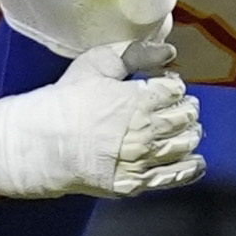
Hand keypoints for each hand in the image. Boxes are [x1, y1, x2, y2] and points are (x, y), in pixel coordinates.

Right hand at [0, 43, 205, 199]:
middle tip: (174, 106)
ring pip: (185, 145)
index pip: (177, 90)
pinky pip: (175, 177)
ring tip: (181, 128)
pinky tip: (194, 160)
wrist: (42, 144)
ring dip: (189, 133)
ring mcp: (143, 161)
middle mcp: (147, 131)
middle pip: (186, 117)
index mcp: (140, 99)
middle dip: (185, 108)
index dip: (172, 84)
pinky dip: (190, 167)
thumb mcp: (97, 63)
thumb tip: (169, 51)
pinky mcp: (136, 184)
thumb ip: (135, 53)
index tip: (162, 84)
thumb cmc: (67, 100)